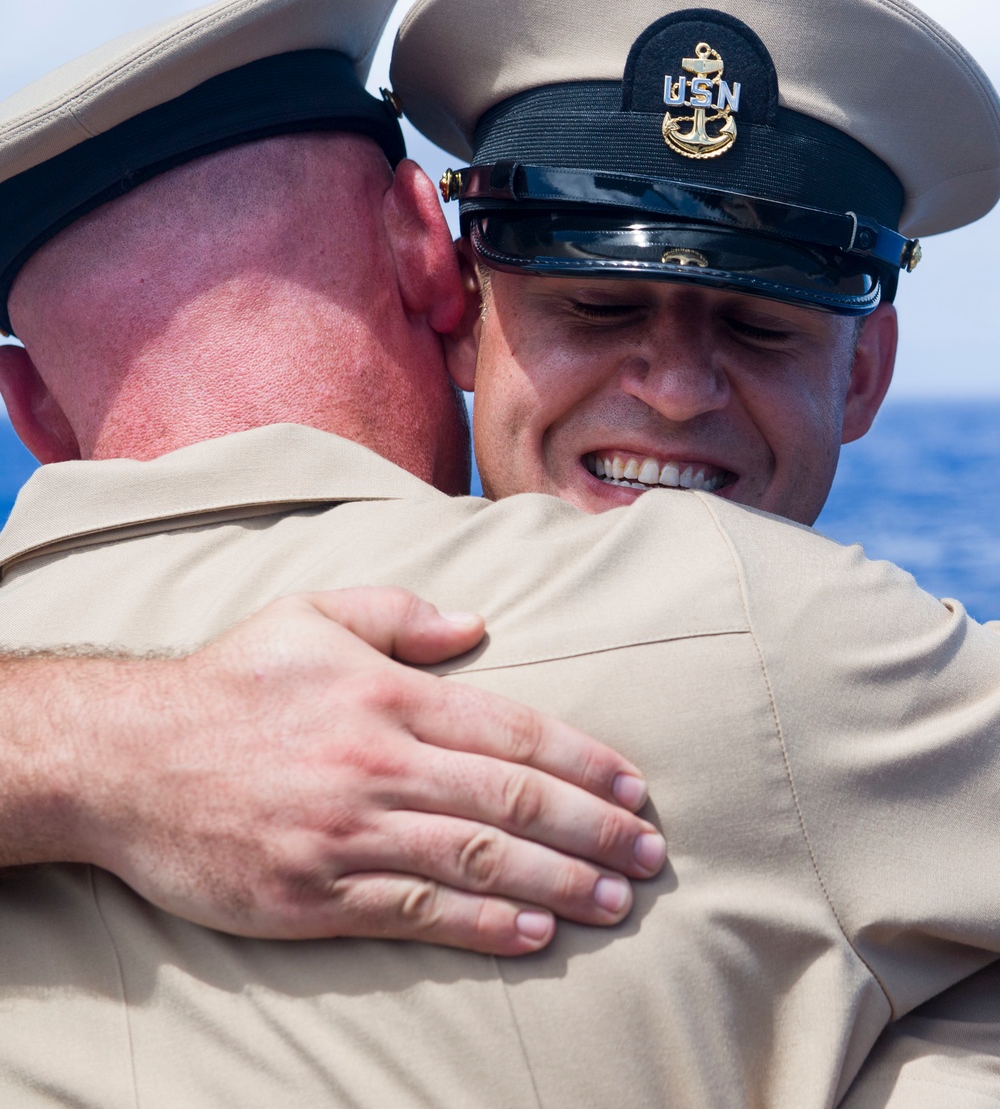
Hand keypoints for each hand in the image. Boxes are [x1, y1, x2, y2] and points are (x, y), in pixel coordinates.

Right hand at [56, 588, 664, 952]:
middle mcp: (376, 763)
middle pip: (510, 802)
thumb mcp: (309, 615)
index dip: (582, 760)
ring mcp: (345, 834)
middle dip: (593, 828)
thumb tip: (478, 624)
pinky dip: (483, 924)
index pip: (510, 731)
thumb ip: (399, 613)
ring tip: (616, 898)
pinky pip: (415, 912)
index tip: (633, 784)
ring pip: (477, 862)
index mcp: (383, 694)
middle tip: (650, 851)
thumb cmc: (228, 682)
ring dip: (558, 882)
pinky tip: (535, 932)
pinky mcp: (312, 896)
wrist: (125, 758)